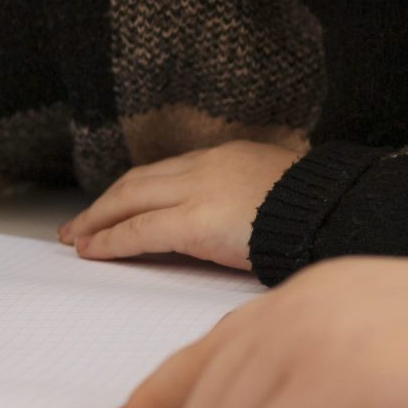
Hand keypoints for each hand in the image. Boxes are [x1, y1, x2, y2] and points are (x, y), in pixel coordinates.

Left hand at [60, 141, 302, 270]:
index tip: (120, 203)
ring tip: (76, 239)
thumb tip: (246, 219)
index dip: (138, 188)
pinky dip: (111, 240)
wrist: (331, 213)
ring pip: (130, 200)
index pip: (170, 171)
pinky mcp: (193, 221)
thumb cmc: (318, 212)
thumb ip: (254, 199)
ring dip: (98, 220)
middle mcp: (206, 166)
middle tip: (80, 223)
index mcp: (230, 157)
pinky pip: (140, 230)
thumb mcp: (282, 193)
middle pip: (139, 180)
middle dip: (105, 202)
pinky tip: (94, 251)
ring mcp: (198, 191)